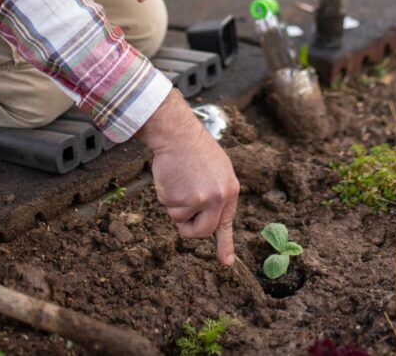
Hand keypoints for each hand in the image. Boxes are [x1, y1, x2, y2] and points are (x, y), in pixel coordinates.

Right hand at [135, 89, 239, 265]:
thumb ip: (216, 193)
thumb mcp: (216, 169)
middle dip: (189, 228)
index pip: (227, 223)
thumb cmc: (193, 148)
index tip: (227, 263)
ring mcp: (201, 200)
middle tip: (182, 210)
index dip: (225, 244)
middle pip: (202, 232)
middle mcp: (219, 198)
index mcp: (230, 189)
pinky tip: (171, 177)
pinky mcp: (183, 200)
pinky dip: (166, 196)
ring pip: (181, 220)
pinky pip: (169, 210)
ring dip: (175, 205)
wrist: (177, 133)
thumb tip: (211, 217)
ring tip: (178, 179)